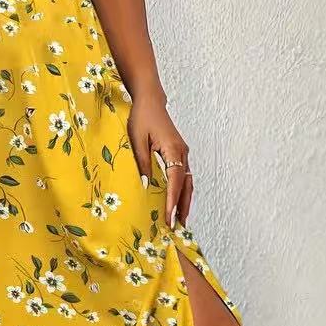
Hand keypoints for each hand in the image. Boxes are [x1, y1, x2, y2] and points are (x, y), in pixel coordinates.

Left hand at [127, 95, 191, 227]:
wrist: (150, 100)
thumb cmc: (141, 117)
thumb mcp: (137, 140)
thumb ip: (143, 163)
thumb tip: (147, 187)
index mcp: (172, 149)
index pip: (175, 180)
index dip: (173, 200)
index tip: (169, 216)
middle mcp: (182, 152)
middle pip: (186, 184)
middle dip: (182, 205)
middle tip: (177, 225)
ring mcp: (182, 152)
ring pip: (188, 181)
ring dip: (185, 200)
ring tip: (180, 219)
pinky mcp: (179, 152)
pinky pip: (184, 175)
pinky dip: (182, 190)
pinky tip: (177, 201)